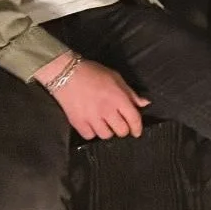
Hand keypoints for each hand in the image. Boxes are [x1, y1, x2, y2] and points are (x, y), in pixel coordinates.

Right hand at [36, 54, 150, 139]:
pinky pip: (89, 136)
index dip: (137, 128)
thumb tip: (144, 103)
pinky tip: (92, 125)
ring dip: (108, 131)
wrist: (66, 74)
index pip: (133, 119)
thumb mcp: (116, 78)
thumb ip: (130, 93)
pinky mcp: (77, 122)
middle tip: (119, 124)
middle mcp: (107, 110)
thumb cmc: (93, 73)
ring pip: (106, 135)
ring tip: (105, 123)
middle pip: (121, 131)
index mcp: (119, 98)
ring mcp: (91, 118)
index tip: (137, 132)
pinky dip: (92, 132)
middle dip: (123, 129)